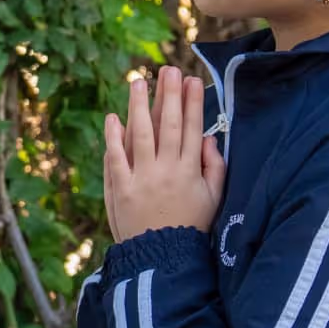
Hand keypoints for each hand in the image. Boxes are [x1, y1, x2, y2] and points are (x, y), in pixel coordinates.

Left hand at [103, 65, 225, 243]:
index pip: (192, 130)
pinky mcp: (121, 188)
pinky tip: (113, 117)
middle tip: (168, 69)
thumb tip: (209, 138)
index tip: (192, 80)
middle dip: (169, 95)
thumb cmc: (190, 227)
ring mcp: (143, 178)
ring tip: (138, 81)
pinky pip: (116, 157)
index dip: (192, 103)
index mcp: (191, 172)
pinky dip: (113, 137)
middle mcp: (167, 170)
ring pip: (141, 134)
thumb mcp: (213, 200)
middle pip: (168, 125)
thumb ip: (215, 168)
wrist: (163, 257)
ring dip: (139, 105)